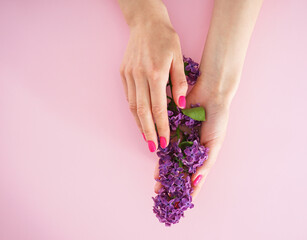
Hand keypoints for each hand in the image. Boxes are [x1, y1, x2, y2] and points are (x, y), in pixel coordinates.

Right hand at [120, 18, 187, 151]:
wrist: (145, 22)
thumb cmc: (165, 39)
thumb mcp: (179, 58)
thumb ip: (180, 82)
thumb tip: (180, 105)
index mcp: (155, 74)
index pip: (158, 108)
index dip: (161, 127)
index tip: (164, 141)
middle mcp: (139, 76)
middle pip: (142, 112)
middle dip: (148, 132)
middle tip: (152, 147)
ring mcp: (129, 75)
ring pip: (133, 106)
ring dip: (139, 124)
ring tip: (146, 138)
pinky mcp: (123, 73)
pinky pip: (128, 97)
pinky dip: (134, 111)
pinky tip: (140, 120)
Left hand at [153, 72, 231, 198]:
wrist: (211, 94)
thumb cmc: (218, 119)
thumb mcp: (214, 143)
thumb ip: (206, 163)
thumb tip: (195, 181)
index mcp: (204, 153)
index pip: (196, 175)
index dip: (190, 188)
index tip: (184, 202)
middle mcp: (191, 148)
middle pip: (181, 170)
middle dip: (173, 183)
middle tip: (164, 196)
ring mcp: (181, 140)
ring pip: (171, 161)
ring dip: (165, 174)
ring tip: (159, 186)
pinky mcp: (172, 130)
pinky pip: (165, 146)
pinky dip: (161, 158)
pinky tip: (158, 170)